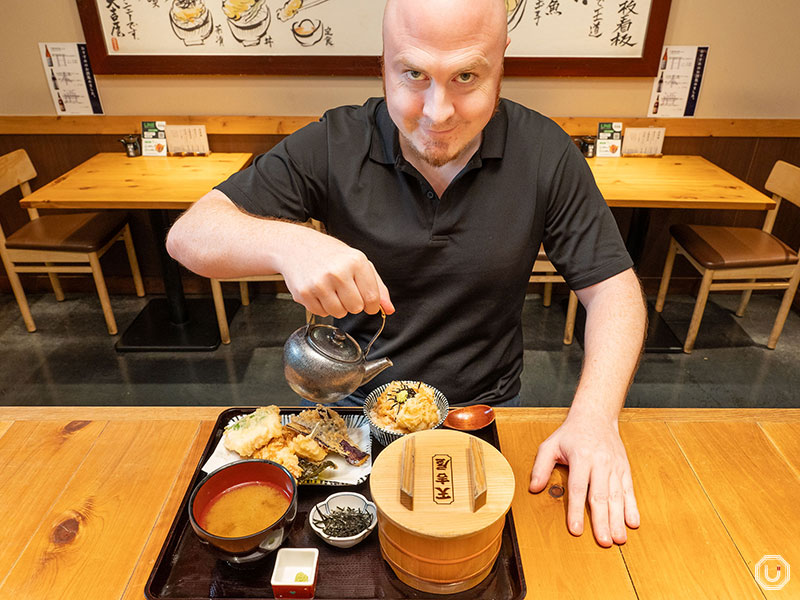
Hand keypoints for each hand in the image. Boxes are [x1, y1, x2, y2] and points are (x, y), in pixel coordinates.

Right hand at [279, 228, 394, 317]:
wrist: (296, 247)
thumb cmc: (330, 254)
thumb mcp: (358, 263)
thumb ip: (377, 287)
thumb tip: (389, 309)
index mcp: (356, 262)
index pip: (372, 298)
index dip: (372, 305)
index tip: (367, 302)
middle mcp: (338, 272)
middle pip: (356, 308)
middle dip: (353, 304)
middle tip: (345, 290)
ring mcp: (319, 283)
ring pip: (339, 313)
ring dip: (337, 306)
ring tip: (331, 290)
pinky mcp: (304, 293)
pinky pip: (321, 313)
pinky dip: (322, 307)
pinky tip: (319, 292)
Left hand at [529, 413, 638, 546]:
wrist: (596, 416)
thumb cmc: (571, 434)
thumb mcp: (550, 445)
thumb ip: (540, 467)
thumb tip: (534, 488)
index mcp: (581, 457)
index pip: (578, 488)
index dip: (576, 510)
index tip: (576, 529)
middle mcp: (600, 462)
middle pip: (600, 496)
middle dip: (602, 521)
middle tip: (603, 542)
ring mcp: (614, 466)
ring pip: (617, 496)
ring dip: (618, 519)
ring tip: (618, 539)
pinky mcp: (624, 469)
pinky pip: (629, 490)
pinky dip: (632, 507)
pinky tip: (632, 522)